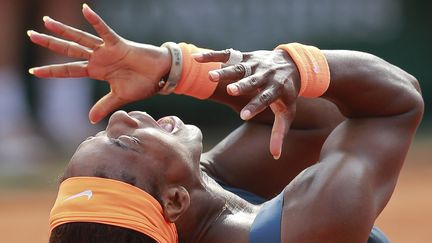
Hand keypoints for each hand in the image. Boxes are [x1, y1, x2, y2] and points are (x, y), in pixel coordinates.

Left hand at [28, 4, 170, 123]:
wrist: (160, 76)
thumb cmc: (143, 84)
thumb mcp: (120, 97)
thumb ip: (104, 105)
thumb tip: (90, 119)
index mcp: (97, 71)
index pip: (69, 70)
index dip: (51, 71)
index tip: (33, 71)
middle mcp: (98, 59)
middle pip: (69, 50)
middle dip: (50, 43)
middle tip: (31, 35)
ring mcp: (106, 50)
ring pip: (81, 39)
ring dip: (64, 31)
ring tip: (46, 22)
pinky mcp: (118, 44)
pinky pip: (104, 31)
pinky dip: (95, 21)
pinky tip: (84, 10)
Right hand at [194, 49, 299, 158]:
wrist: (292, 64)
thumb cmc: (287, 94)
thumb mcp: (287, 113)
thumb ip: (279, 133)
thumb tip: (276, 156)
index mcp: (277, 89)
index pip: (265, 99)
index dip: (255, 107)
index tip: (243, 116)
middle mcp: (266, 75)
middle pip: (253, 81)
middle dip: (242, 85)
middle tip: (232, 90)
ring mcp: (255, 64)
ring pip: (239, 67)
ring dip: (225, 72)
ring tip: (210, 77)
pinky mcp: (245, 56)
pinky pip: (227, 55)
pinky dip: (212, 56)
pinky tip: (196, 58)